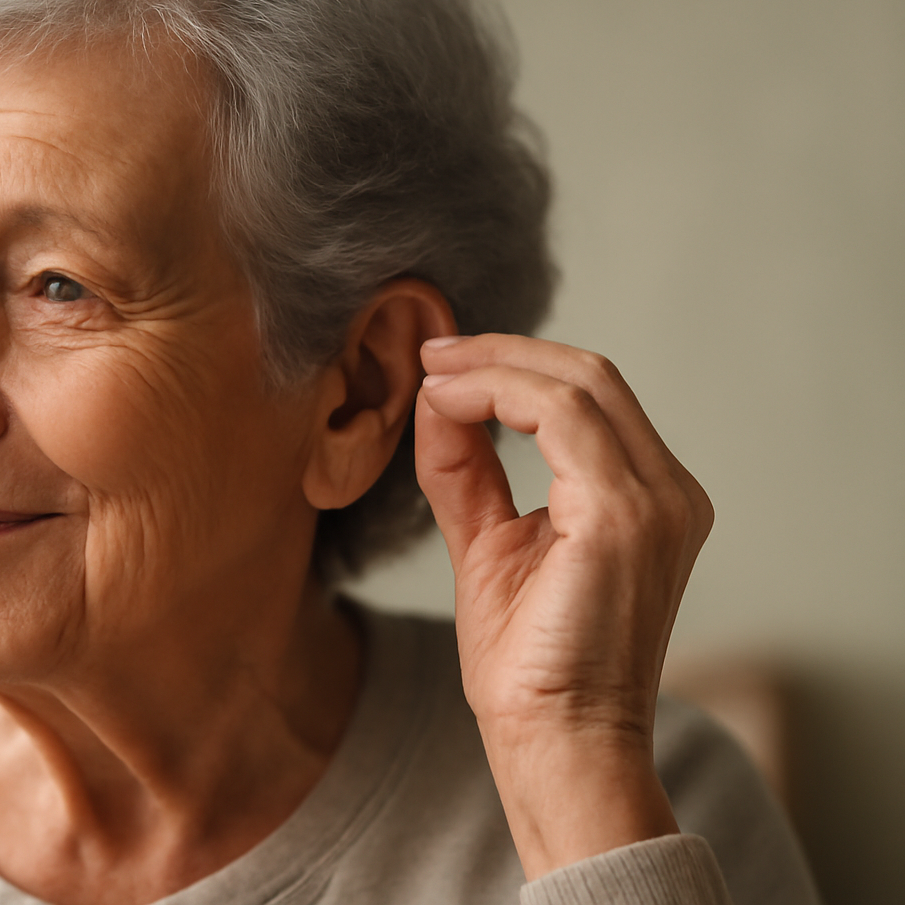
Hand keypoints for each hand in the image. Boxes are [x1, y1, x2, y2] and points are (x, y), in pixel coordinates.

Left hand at [415, 334, 713, 878]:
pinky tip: (445, 404)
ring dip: (492, 366)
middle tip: (429, 352)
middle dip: (500, 352)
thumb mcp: (490, 543)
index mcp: (648, 498)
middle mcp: (668, 493)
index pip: (588, 397)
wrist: (554, 744)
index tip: (440, 364)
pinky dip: (496, 394)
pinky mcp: (623, 515)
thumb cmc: (530, 666)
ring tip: (429, 374)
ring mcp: (655, 502)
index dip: (513, 366)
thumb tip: (439, 401)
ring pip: (577, 383)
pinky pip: (561, 416)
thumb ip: (471, 471)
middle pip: (590, 375)